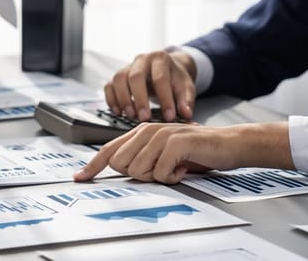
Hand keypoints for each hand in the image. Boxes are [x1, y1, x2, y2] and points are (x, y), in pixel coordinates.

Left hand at [72, 122, 293, 183]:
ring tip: (173, 168)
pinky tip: (183, 169)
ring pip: (137, 170)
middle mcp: (146, 129)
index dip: (92, 166)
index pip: (109, 150)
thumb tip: (118, 170)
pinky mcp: (175, 142)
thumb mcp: (163, 155)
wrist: (228, 145)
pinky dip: (172, 178)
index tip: (79, 178)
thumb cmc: (196, 152)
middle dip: (139, 175)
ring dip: (157, 177)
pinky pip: (160, 172)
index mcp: (140, 132)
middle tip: (161, 171)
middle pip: (120, 165)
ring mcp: (160, 134)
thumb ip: (141, 158)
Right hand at [105, 50, 196, 121]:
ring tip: (131, 115)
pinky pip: (109, 85)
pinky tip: (118, 111)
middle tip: (144, 118)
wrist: (166, 69)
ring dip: (123, 99)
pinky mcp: (118, 76)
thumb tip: (186, 114)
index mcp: (161, 59)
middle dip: (139, 99)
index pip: (161, 78)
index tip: (168, 116)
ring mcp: (128, 66)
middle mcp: (142, 59)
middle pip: (136, 77)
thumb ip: (186, 100)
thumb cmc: (175, 79)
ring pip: (119, 79)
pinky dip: (112, 99)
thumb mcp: (186, 87)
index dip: (164, 98)